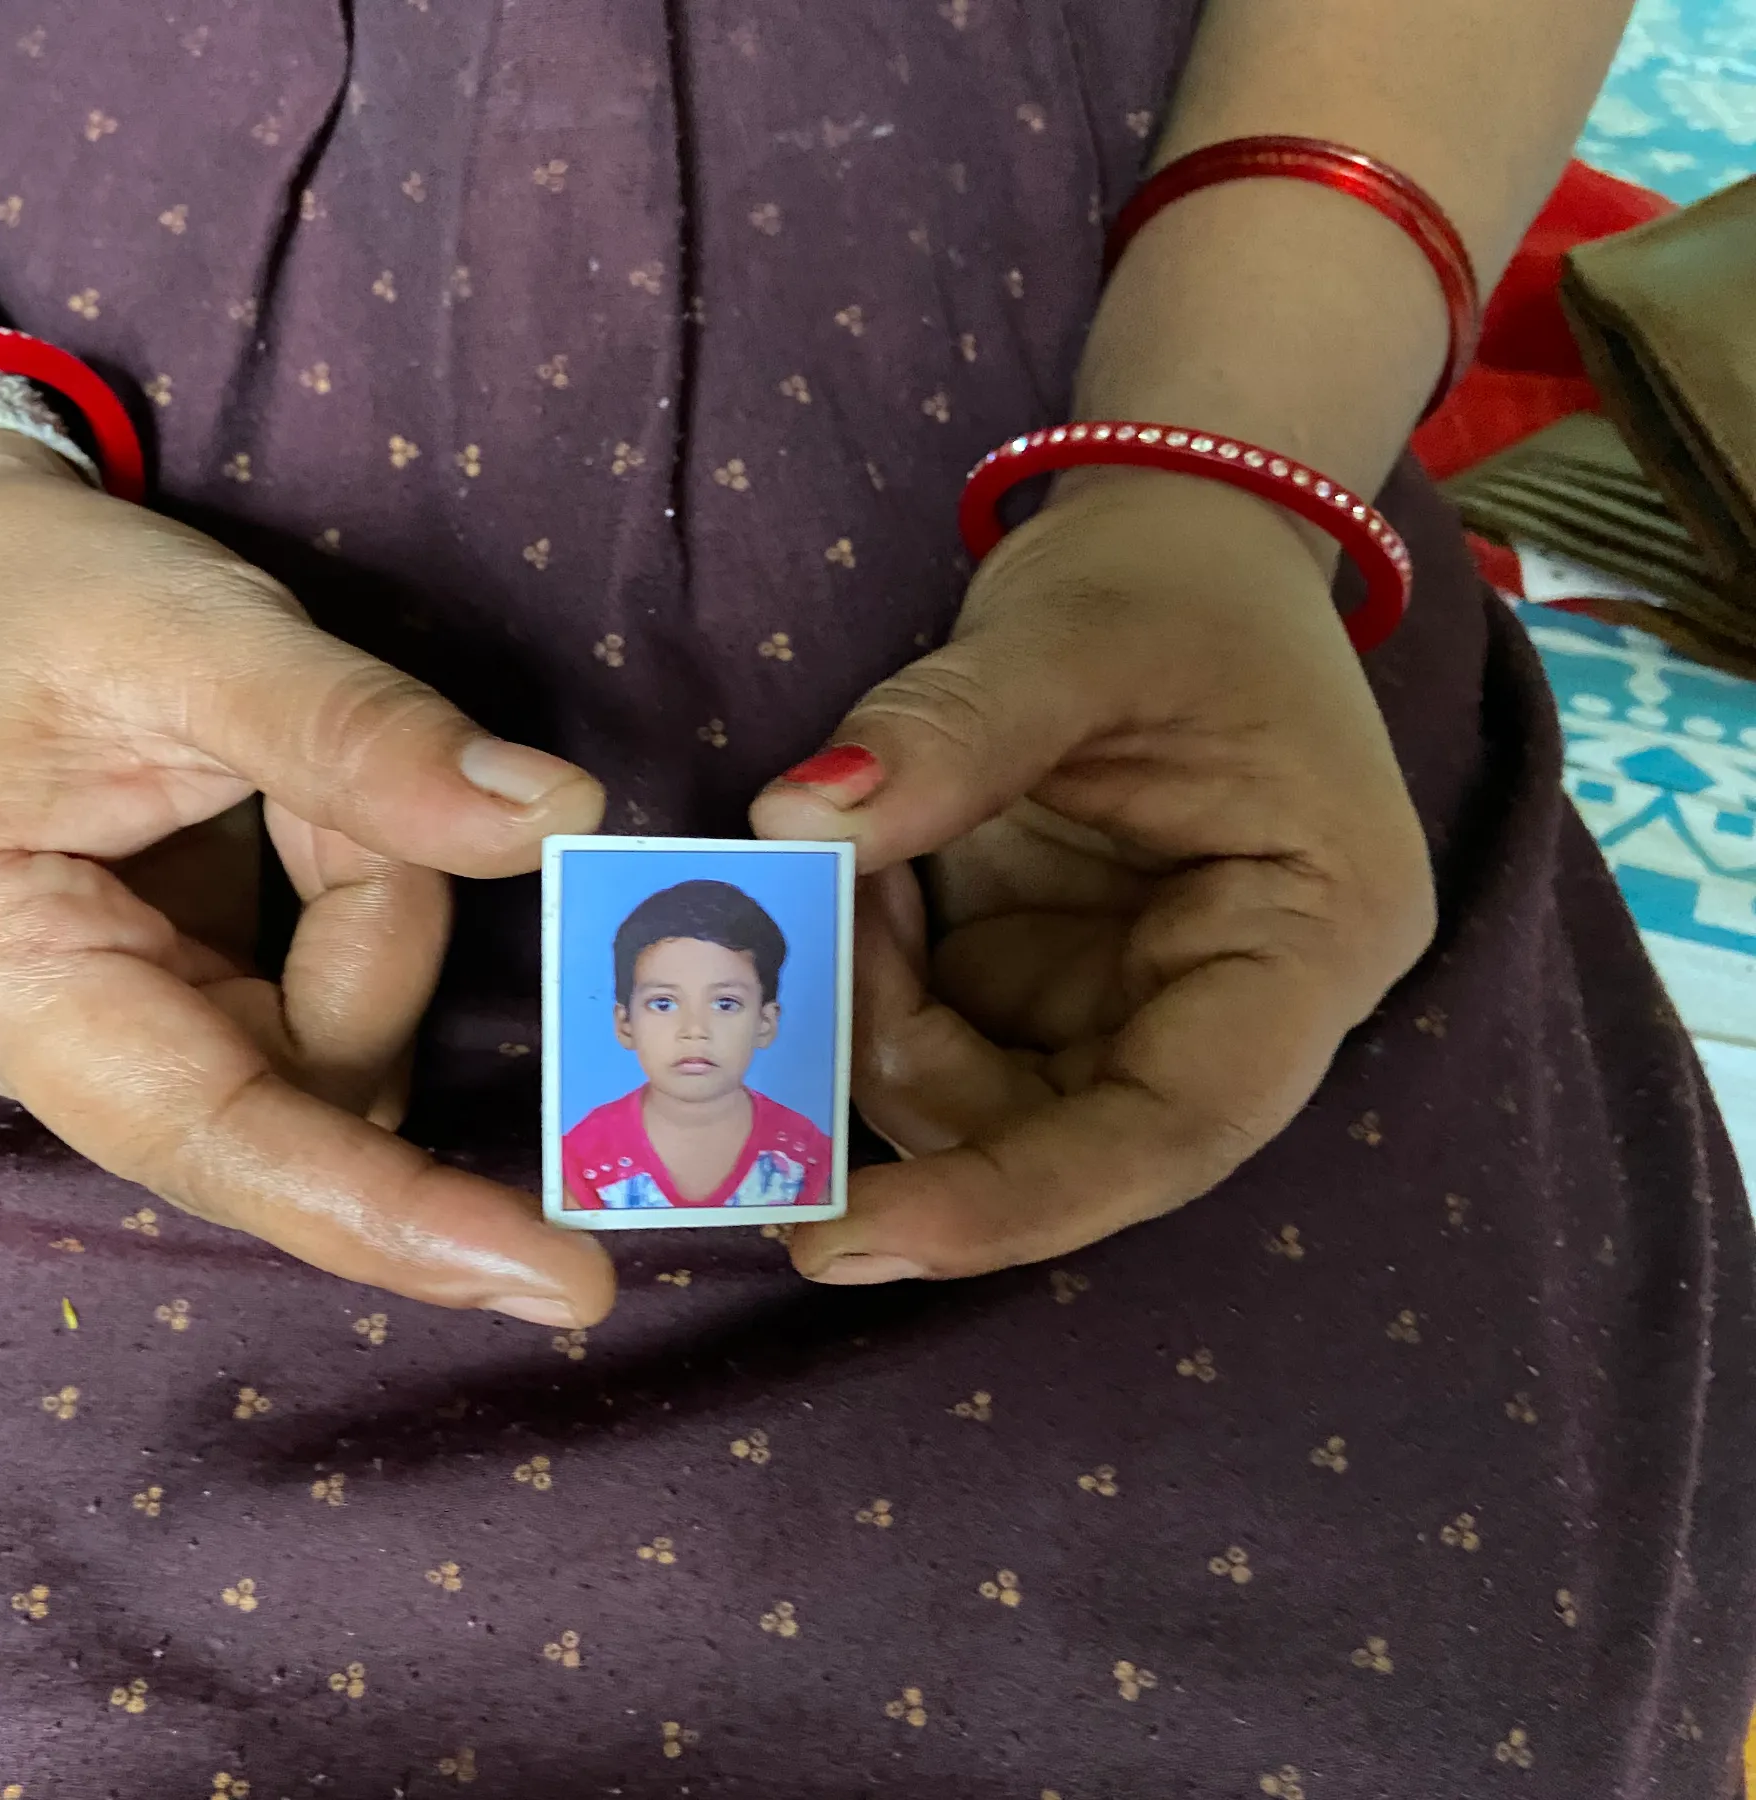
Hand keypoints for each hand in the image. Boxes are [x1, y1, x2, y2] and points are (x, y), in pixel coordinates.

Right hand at [0, 428, 615, 1324]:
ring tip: (270, 785)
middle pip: (284, 1087)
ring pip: (307, 1066)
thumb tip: (562, 821)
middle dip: (366, 935)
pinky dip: (331, 936)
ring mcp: (52, 1056)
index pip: (206, 1134)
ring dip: (354, 922)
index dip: (388, 1212)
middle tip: (332, 785)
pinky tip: (267, 836)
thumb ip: (368, 737)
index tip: (565, 1287)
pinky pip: (287, 1039)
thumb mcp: (206, 630)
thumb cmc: (56, 590)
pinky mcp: (117, 1039)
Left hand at [750, 469, 1435, 1281]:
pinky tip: (855, 882)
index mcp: (1310, 942)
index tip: (853, 1237)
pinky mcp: (1051, 988)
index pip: (1172, 1130)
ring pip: (976, 1102)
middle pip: (1060, 1138)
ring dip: (871, 1013)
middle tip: (787, 984)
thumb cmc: (1174, 584)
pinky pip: (938, 1036)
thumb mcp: (1075, 636)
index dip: (1014, 1204)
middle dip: (904, 1077)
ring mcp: (1133, 1006)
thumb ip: (953, 732)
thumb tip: (796, 820)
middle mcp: (1231, 1008)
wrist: (1180, 539)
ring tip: (842, 869)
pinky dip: (867, 977)